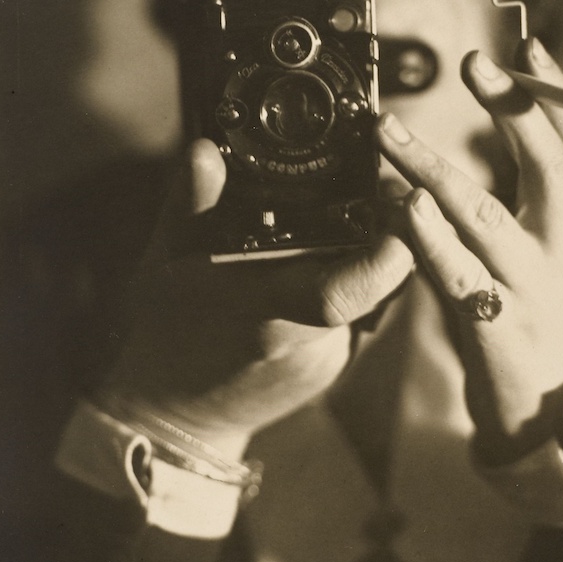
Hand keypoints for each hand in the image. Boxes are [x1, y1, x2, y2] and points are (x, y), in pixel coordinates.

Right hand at [101, 140, 413, 458]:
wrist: (177, 411)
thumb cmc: (166, 330)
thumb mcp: (168, 259)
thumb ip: (192, 204)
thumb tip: (206, 149)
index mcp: (262, 312)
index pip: (340, 295)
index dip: (381, 258)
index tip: (395, 206)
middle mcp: (304, 339)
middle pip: (379, 286)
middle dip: (396, 233)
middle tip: (388, 187)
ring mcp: (326, 356)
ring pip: (381, 297)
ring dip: (384, 252)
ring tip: (372, 208)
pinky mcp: (337, 361)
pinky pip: (368, 311)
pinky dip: (366, 277)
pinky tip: (350, 249)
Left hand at [376, 37, 562, 460]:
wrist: (552, 413)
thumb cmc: (534, 312)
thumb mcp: (544, 248)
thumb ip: (523, 192)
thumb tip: (501, 116)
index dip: (554, 91)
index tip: (529, 41)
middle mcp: (558, 251)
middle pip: (551, 168)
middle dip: (514, 110)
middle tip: (473, 61)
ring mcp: (530, 293)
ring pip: (487, 219)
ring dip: (436, 170)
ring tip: (388, 132)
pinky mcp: (496, 333)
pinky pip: (458, 278)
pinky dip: (427, 239)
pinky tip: (400, 208)